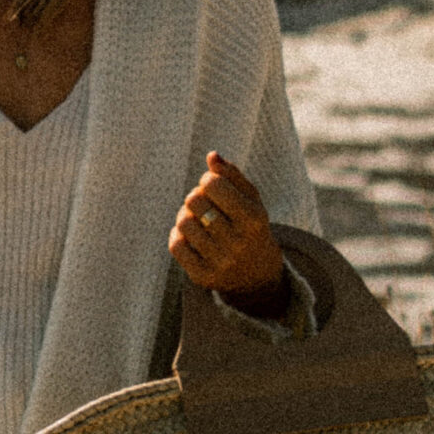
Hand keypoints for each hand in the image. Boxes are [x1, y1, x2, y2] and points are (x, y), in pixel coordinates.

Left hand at [168, 152, 284, 304]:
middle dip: (195, 196)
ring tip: (195, 217)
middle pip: (194, 201)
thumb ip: (232, 175)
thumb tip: (212, 156)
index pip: (213, 185)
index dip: (207, 179)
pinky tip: (189, 235)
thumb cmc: (251, 227)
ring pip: (183, 223)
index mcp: (254, 219)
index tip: (212, 186)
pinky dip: (178, 235)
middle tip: (203, 202)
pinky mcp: (203, 277)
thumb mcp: (251, 199)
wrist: (257, 275)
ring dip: (185, 214)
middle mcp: (238, 243)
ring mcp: (220, 263)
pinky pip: (176, 246)